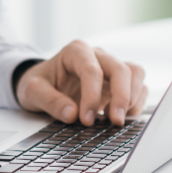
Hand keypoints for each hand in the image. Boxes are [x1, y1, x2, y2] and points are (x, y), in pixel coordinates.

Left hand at [15, 40, 147, 125]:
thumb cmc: (39, 83)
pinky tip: (122, 117)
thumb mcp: (32, 91)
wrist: (43, 83)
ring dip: (132, 98)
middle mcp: (97, 55)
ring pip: (135, 73)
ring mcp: (110, 67)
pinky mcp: (119, 82)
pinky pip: (139, 86)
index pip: (92, 70)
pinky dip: (136, 102)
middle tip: (114, 121)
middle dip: (121, 96)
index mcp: (75, 51)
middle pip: (120, 69)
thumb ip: (50, 101)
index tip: (86, 119)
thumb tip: (72, 114)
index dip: (92, 96)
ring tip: (118, 119)